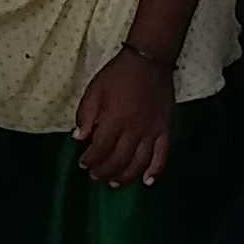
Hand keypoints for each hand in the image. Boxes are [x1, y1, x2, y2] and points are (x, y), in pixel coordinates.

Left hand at [72, 48, 177, 188]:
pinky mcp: (165, 130)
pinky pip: (162, 156)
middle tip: (96, 176)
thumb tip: (78, 138)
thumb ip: (85, 115)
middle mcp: (134, 130)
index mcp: (114, 119)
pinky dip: (155, 171)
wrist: (149, 61)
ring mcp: (152, 132)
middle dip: (105, 171)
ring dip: (125, 176)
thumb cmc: (118, 74)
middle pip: (118, 159)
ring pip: (139, 163)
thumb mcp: (94, 90)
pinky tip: (147, 181)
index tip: (83, 164)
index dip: (90, 160)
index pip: (100, 148)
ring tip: (114, 182)